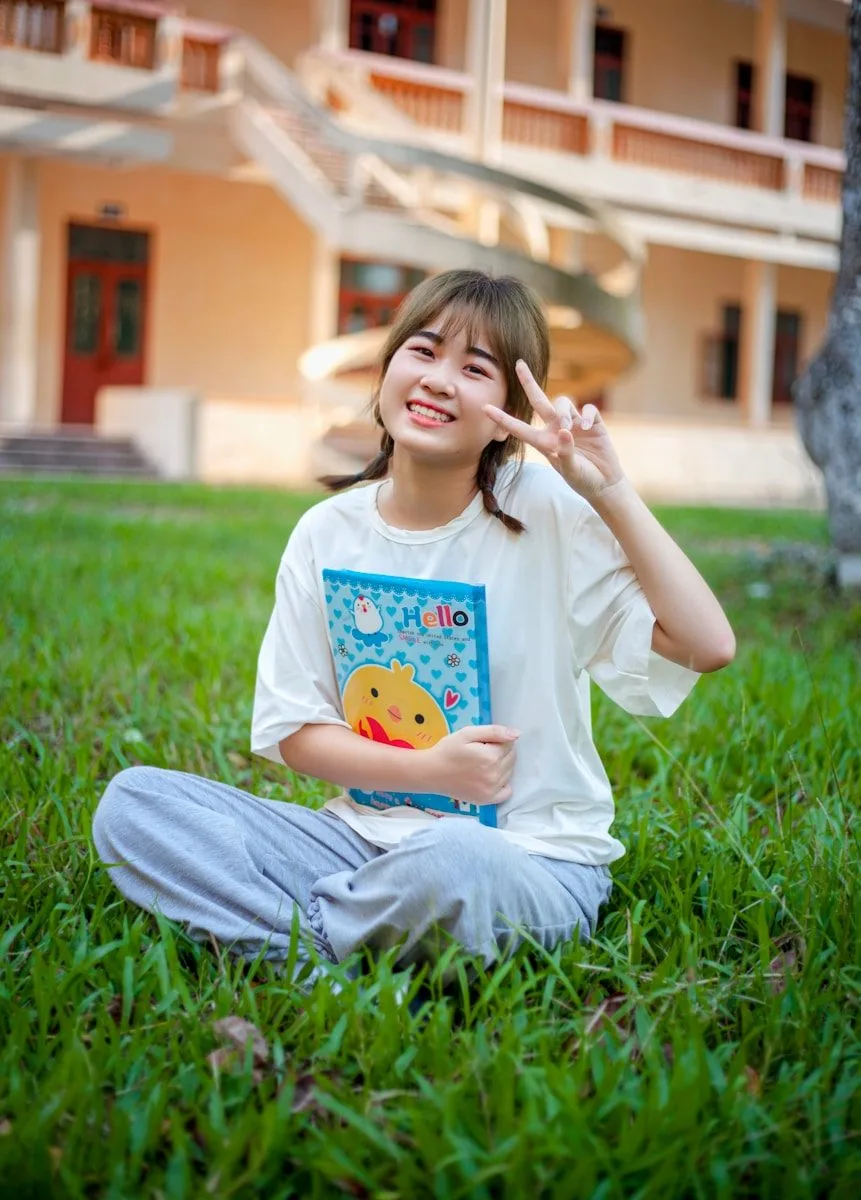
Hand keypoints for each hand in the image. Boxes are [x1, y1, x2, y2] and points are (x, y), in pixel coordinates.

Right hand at [423, 725, 518, 805]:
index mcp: (491, 756)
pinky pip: (507, 792)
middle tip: (482, 751)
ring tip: (483, 763)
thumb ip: (494, 732)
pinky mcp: (487, 800)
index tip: (484, 742)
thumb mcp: (468, 733)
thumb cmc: (448, 750)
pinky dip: (503, 784)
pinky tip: (491, 778)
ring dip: (502, 765)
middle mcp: (494, 774)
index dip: (498, 740)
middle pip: (512, 758)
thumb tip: (517, 734)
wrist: (431, 772)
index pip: (510, 743)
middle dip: (502, 751)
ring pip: (510, 772)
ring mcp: (492, 789)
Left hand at [485, 360, 624, 499]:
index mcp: (544, 442)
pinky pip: (587, 409)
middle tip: (518, 364)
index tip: (485, 408)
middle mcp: (556, 428)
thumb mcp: (571, 471)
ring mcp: (574, 423)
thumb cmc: (583, 479)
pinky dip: (586, 414)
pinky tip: (585, 427)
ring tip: (569, 427)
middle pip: (538, 400)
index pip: (519, 428)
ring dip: (563, 411)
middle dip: (528, 382)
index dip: (502, 418)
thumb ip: (566, 453)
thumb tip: (565, 430)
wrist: (604, 482)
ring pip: (562, 402)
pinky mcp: (592, 422)